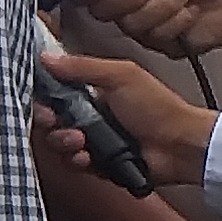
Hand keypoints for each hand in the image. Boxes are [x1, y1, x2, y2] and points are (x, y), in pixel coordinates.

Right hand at [30, 44, 214, 183]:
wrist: (179, 146)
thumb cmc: (157, 107)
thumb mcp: (120, 76)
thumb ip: (82, 67)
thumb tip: (46, 56)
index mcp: (94, 91)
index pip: (56, 92)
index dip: (44, 97)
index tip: (41, 100)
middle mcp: (91, 115)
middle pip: (52, 120)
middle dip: (49, 122)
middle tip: (54, 121)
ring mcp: (95, 141)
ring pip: (60, 143)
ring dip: (63, 142)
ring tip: (79, 141)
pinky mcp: (100, 164)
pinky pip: (75, 164)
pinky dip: (77, 161)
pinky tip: (87, 157)